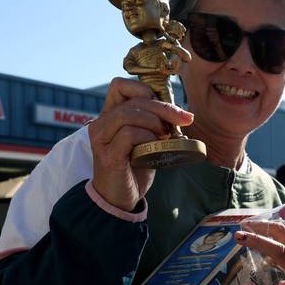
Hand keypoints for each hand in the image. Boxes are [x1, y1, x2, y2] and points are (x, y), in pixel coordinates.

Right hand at [88, 77, 192, 210]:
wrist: (119, 198)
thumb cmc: (134, 168)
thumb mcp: (146, 140)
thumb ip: (153, 123)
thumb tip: (179, 112)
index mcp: (109, 116)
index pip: (120, 85)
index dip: (144, 88)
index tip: (165, 105)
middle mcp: (101, 123)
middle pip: (133, 100)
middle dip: (163, 107)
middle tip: (183, 119)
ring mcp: (102, 138)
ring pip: (129, 114)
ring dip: (154, 122)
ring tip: (165, 135)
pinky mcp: (108, 154)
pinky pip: (129, 134)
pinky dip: (147, 137)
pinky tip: (156, 146)